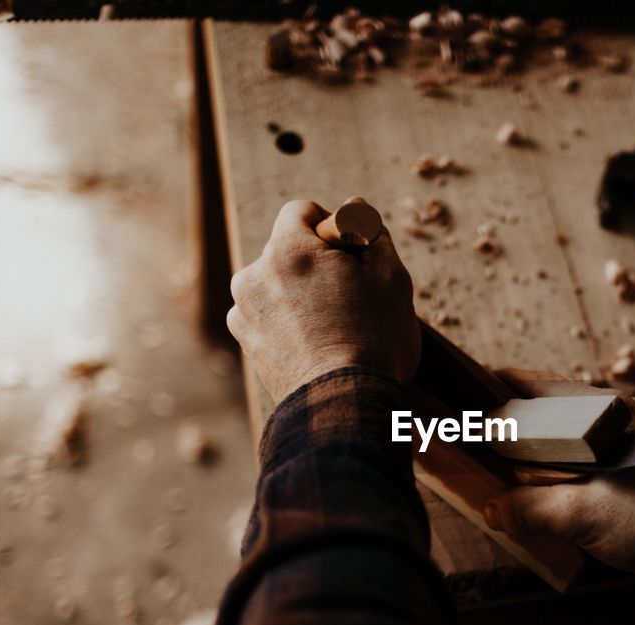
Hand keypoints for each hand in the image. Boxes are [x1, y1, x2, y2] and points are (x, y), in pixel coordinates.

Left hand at [227, 198, 420, 400]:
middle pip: (288, 249)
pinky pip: (268, 314)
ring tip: (336, 326)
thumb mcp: (390, 278)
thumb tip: (356, 208)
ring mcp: (244, 311)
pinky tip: (318, 344)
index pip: (301, 210)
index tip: (353, 256)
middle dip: (318, 263)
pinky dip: (289, 321)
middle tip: (352, 296)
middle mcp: (254, 275)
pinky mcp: (246, 343)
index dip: (332, 226)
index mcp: (287, 250)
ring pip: (277, 283)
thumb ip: (371, 232)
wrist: (343, 406)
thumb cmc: (373, 340)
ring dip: (302, 293)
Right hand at [482, 371, 634, 576]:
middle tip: (490, 428)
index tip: (474, 388)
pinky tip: (563, 477)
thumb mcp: (581, 518)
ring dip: (549, 436)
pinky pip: (599, 442)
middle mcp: (622, 412)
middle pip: (558, 402)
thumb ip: (531, 509)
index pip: (541, 386)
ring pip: (578, 424)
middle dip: (523, 412)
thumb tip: (493, 509)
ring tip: (520, 456)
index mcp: (602, 414)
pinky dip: (574, 453)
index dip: (505, 386)